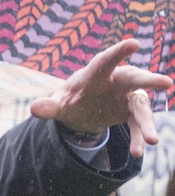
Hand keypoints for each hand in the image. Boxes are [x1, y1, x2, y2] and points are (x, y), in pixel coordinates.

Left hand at [28, 38, 172, 156]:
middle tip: (168, 84)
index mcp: (97, 73)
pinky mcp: (130, 112)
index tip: (133, 43)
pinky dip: (138, 137)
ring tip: (153, 140)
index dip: (119, 52)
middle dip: (151, 81)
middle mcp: (117, 80)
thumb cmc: (71, 99)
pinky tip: (138, 152)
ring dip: (147, 125)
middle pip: (136, 79)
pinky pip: (136, 125)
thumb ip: (49, 106)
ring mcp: (127, 95)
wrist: (82, 109)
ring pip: (141, 107)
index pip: (107, 60)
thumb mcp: (58, 104)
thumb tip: (33, 108)